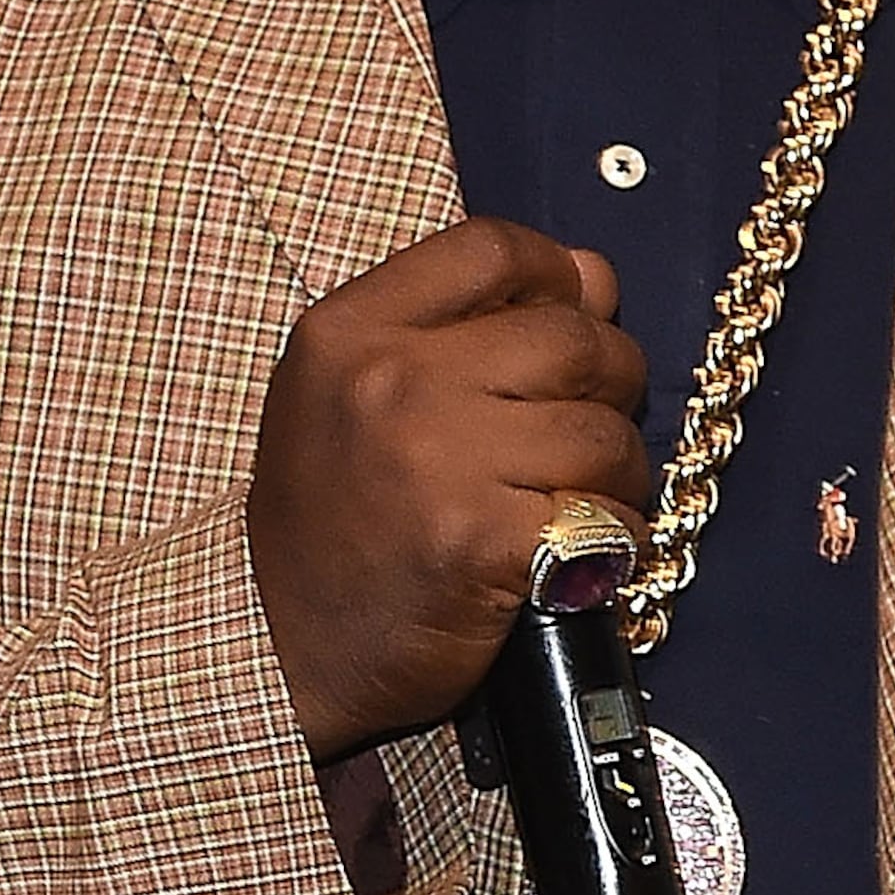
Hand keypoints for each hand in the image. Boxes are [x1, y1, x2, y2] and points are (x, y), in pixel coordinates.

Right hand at [245, 218, 649, 757]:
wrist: (277, 646)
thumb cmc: (331, 518)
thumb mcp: (354, 392)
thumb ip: (466, 322)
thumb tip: (594, 277)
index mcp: (350, 330)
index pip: (492, 248)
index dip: (557, 275)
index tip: (573, 315)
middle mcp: (391, 382)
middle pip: (571, 338)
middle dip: (612, 382)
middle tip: (591, 428)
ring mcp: (438, 461)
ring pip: (602, 431)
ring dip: (617, 470)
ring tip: (583, 497)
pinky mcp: (483, 542)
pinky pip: (602, 515)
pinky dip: (613, 537)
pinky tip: (579, 554)